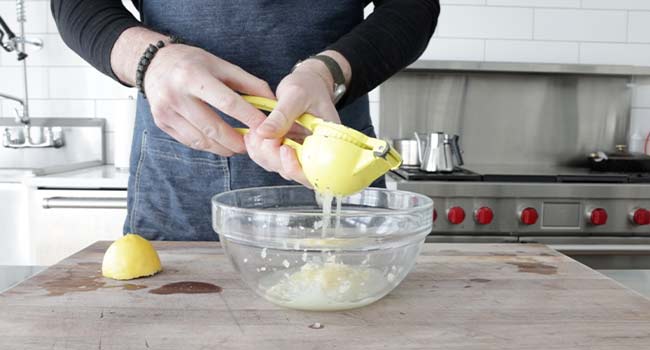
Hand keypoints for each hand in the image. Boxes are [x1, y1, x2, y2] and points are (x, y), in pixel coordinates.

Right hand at [143, 44, 274, 155]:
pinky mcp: (162, 123)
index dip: (248, 117)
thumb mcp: (221, 65)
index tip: (265, 127)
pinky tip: (220, 143)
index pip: (227, 102)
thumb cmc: (192, 63)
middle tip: (253, 145)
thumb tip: (273, 102)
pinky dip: (209, 146)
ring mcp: (166, 111)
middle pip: (213, 127)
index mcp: (194, 76)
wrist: (154, 63)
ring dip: (224, 148)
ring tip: (238, 146)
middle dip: (237, 141)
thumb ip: (249, 83)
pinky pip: (190, 142)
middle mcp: (176, 95)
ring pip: (202, 140)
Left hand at [244, 59, 341, 186]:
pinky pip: (271, 160)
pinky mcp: (287, 151)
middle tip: (264, 134)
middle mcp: (316, 153)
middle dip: (275, 158)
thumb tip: (265, 133)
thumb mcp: (296, 95)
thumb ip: (282, 115)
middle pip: (296, 174)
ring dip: (263, 154)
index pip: (316, 171)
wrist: (307, 83)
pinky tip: (253, 135)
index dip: (298, 168)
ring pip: (280, 168)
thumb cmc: (308, 87)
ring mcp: (301, 154)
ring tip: (256, 131)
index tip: (284, 148)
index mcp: (327, 142)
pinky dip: (258, 150)